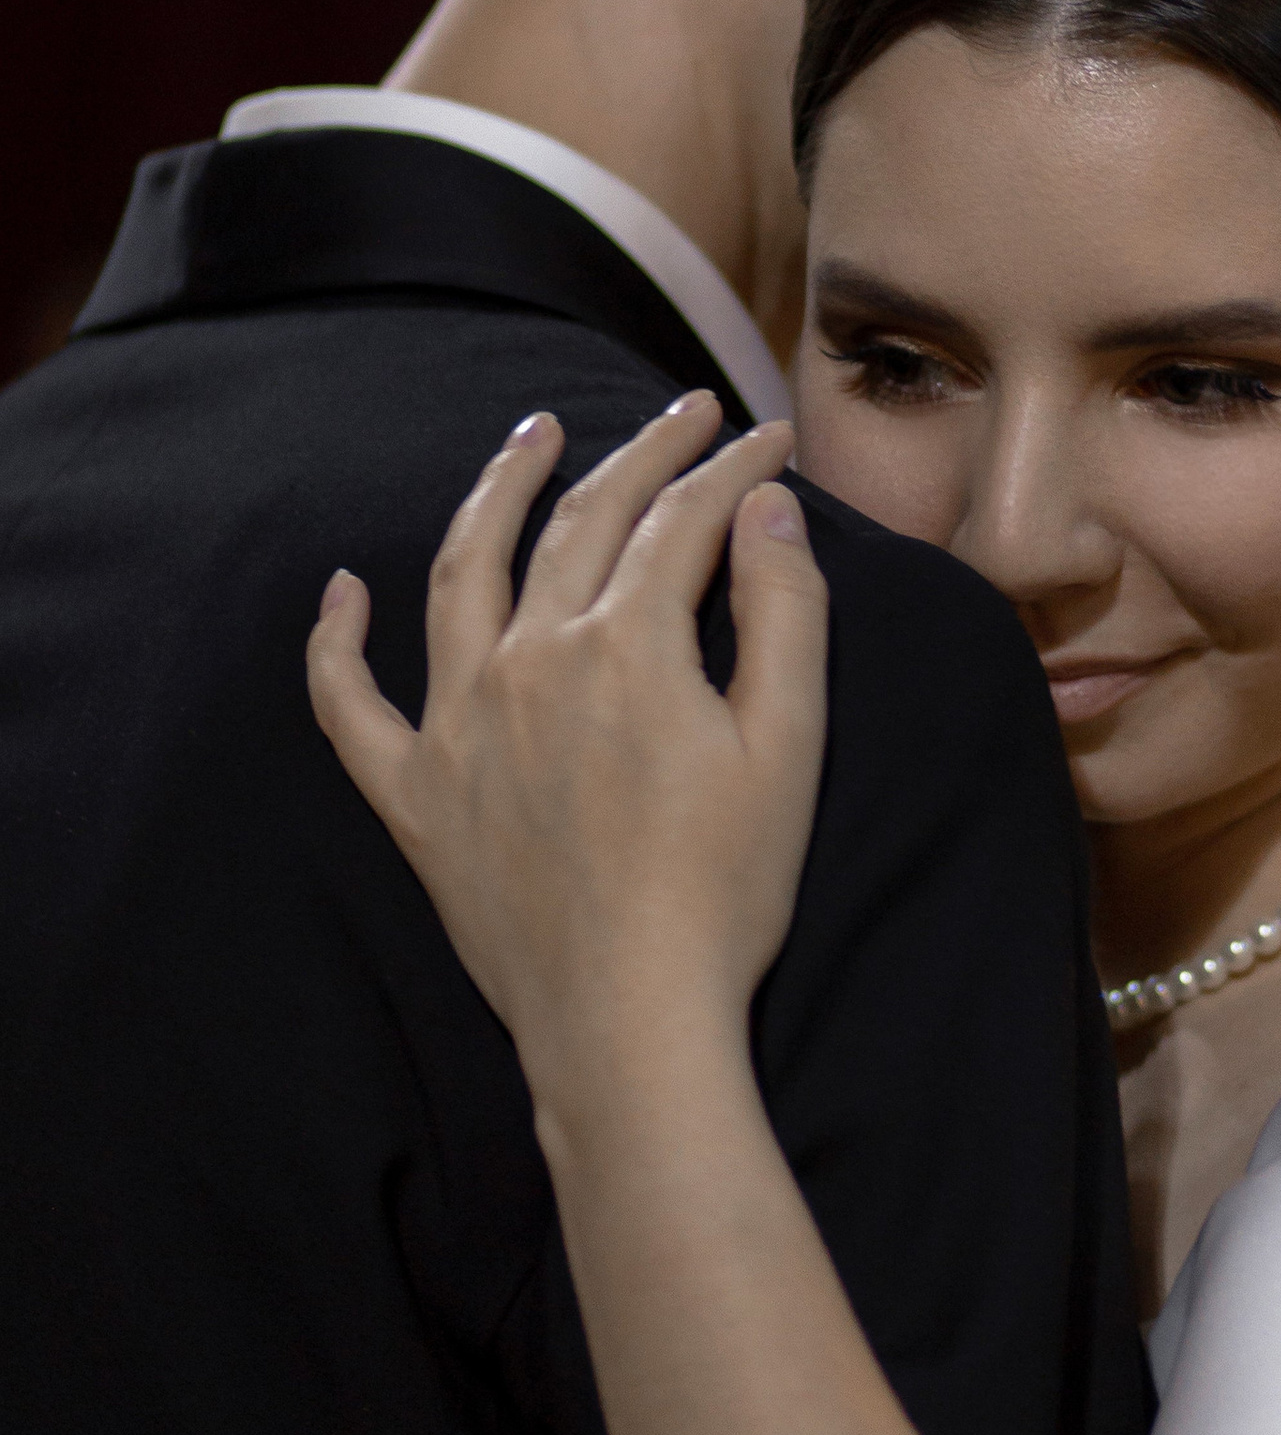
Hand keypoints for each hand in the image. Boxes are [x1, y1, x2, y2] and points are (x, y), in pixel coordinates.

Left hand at [307, 396, 826, 1106]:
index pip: (681, 520)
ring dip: (498, 491)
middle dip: (640, 453)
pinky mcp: (415, 796)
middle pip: (583, 523)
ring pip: (464, 571)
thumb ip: (783, 611)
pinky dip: (336, 641)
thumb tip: (764, 506)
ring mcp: (459, 724)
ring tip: (529, 436)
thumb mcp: (789, 747)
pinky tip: (340, 590)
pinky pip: (350, 706)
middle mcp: (529, 661)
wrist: (630, 1021)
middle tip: (684, 413)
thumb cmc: (726, 895)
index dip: (731, 471)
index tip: (767, 444)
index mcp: (627, 646)